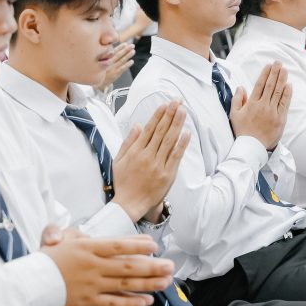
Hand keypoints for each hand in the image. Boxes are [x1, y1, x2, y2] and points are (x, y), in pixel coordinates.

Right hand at [39, 225, 173, 305]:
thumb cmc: (45, 259)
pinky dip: (131, 302)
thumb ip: (72, 232)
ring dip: (147, 284)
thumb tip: (81, 234)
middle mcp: (93, 266)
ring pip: (125, 284)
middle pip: (128, 266)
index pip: (117, 245)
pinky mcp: (89, 301)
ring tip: (165, 283)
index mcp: (88, 248)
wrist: (30, 285)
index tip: (153, 245)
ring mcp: (92, 285)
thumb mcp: (56, 237)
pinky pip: (114, 302)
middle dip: (152, 267)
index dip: (137, 245)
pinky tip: (146, 300)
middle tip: (170, 266)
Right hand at [96, 42, 133, 90]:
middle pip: (118, 55)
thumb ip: (107, 55)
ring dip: (128, 55)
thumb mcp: (100, 62)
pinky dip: (127, 65)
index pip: (113, 52)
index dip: (119, 47)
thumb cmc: (101, 70)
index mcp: (104, 59)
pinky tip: (131, 61)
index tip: (125, 44)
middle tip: (132, 46)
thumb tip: (114, 48)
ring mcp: (112, 69)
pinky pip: (122, 68)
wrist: (98, 82)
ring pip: (121, 61)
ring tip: (133, 51)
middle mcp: (108, 63)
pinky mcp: (115, 74)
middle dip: (126, 50)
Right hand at [111, 101, 189, 221]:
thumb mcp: (118, 161)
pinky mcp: (167, 175)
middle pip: (161, 131)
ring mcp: (158, 165)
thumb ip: (128, 142)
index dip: (158, 115)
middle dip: (170, 114)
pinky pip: (175, 157)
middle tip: (177, 101)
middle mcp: (147, 156)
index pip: (149, 129)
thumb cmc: (123, 183)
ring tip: (183, 111)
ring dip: (177, 124)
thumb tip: (138, 126)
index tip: (165, 105)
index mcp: (136, 151)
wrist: (129, 204)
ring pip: (169, 141)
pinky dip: (181, 144)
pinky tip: (186, 133)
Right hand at [229, 62, 291, 149]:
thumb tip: (241, 87)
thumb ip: (237, 100)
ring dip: (282, 79)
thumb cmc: (242, 131)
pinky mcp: (280, 119)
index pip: (259, 85)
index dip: (265, 74)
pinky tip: (288, 85)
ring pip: (278, 92)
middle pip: (270, 86)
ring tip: (284, 69)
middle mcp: (263, 106)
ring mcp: (272, 112)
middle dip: (275, 72)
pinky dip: (287, 93)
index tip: (268, 66)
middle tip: (278, 62)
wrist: (252, 147)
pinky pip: (285, 103)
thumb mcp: (234, 115)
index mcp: (251, 104)